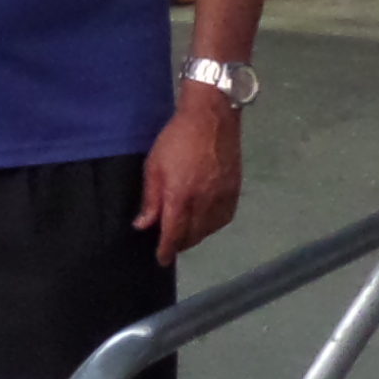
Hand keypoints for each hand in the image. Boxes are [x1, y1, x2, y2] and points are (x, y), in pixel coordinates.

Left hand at [135, 91, 244, 264]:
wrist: (212, 118)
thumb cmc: (176, 139)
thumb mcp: (154, 167)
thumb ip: (150, 200)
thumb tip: (143, 225)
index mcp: (180, 197)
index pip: (173, 234)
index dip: (166, 250)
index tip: (162, 260)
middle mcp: (203, 203)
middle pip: (192, 236)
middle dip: (180, 244)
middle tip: (171, 244)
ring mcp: (222, 198)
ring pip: (208, 230)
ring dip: (196, 236)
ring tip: (186, 233)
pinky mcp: (234, 191)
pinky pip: (223, 219)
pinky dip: (212, 225)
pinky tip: (204, 221)